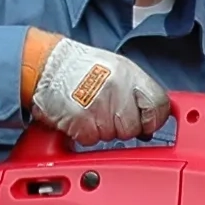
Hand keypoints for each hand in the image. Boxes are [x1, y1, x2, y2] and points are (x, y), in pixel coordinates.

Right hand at [25, 33, 169, 143]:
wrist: (46, 65)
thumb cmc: (78, 66)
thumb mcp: (116, 68)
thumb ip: (137, 90)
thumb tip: (152, 115)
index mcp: (129, 74)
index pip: (158, 105)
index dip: (154, 118)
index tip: (147, 122)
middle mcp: (116, 89)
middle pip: (134, 127)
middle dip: (123, 126)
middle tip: (108, 113)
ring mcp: (99, 106)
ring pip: (113, 136)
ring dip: (102, 130)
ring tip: (91, 110)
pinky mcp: (81, 121)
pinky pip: (92, 140)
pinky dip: (85, 134)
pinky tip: (80, 117)